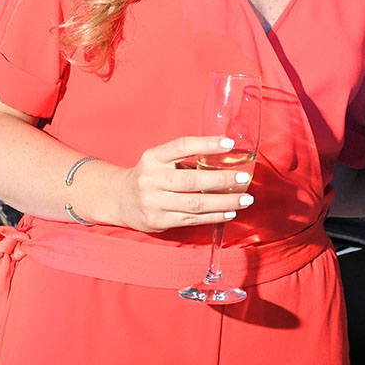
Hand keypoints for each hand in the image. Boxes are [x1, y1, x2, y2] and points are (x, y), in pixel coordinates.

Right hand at [111, 136, 255, 232]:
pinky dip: (214, 216)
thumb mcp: (160, 160)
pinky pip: (192, 220)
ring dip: (224, 202)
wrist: (120, 199)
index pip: (182, 146)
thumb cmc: (151, 175)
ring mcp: (153, 202)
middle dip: (222, 179)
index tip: (230, 144)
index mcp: (153, 157)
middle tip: (244, 178)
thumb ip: (186, 158)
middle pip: (192, 180)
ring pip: (195, 204)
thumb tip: (228, 156)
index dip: (207, 144)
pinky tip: (230, 212)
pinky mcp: (158, 221)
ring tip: (245, 199)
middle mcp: (151, 179)